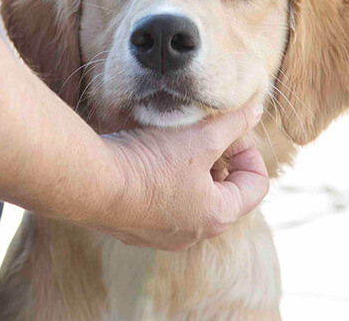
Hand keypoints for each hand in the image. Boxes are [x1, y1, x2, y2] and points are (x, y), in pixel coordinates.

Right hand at [91, 104, 268, 249]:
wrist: (92, 183)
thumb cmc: (150, 162)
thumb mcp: (200, 136)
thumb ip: (233, 124)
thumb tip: (255, 112)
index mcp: (217, 215)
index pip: (256, 186)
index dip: (249, 152)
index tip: (229, 132)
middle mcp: (193, 234)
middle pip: (223, 193)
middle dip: (218, 161)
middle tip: (202, 134)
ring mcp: (161, 236)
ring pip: (190, 200)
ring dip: (188, 172)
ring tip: (172, 145)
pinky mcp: (134, 230)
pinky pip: (159, 205)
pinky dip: (161, 183)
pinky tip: (144, 159)